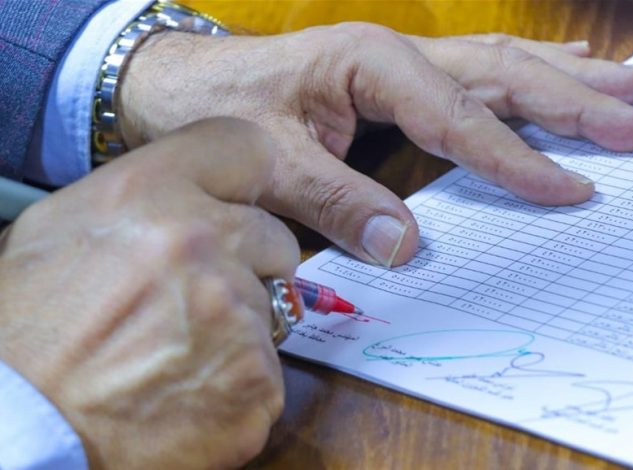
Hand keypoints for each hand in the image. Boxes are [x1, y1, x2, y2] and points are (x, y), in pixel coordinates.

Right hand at [0, 119, 297, 468]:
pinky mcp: (257, 378)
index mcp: (150, 192)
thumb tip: (195, 192)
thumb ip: (142, 196)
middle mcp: (200, 241)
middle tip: (196, 300)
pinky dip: (240, 383)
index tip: (239, 203)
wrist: (23, 431)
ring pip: (272, 307)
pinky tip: (190, 392)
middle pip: (275, 237)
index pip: (246, 147)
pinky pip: (270, 369)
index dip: (246, 180)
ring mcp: (235, 312)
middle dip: (248, 265)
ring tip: (177, 354)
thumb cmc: (30, 331)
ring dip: (239, 328)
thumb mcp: (61, 230)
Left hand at [118, 24, 632, 266]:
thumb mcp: (269, 159)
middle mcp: (399, 55)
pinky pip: (482, 70)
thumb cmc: (223, 108)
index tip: (571, 188)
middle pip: (505, 73)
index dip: (517, 157)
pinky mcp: (403, 75)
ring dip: (572, 77)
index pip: (461, 117)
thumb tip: (404, 245)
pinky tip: (567, 69)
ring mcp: (405, 60)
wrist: (186, 81)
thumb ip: (335, 200)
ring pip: (505, 64)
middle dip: (580, 99)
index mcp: (371, 65)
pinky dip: (531, 73)